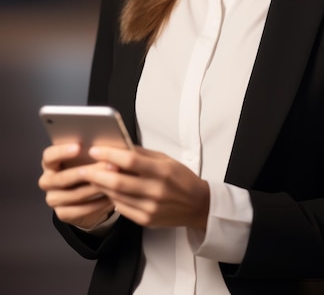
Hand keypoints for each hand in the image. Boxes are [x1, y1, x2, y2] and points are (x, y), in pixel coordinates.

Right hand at [39, 144, 114, 229]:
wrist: (86, 195)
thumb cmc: (87, 167)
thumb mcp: (86, 157)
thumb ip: (90, 150)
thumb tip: (105, 144)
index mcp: (49, 163)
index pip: (49, 156)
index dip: (62, 151)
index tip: (79, 147)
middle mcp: (47, 181)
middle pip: (63, 178)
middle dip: (88, 171)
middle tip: (108, 165)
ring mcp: (53, 199)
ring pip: (74, 194)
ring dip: (95, 188)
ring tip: (114, 181)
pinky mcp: (62, 214)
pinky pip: (80, 210)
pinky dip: (97, 203)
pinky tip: (110, 197)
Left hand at [80, 146, 209, 230]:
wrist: (197, 205)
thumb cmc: (181, 178)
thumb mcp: (166, 159)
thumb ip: (142, 154)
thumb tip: (119, 146)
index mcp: (162, 171)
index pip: (130, 160)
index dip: (110, 155)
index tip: (95, 150)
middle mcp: (156, 190)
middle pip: (118, 181)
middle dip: (97, 174)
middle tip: (83, 167)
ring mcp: (150, 208)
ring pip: (117, 196)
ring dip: (101, 186)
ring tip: (90, 177)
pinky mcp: (146, 220)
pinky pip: (122, 208)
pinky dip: (111, 198)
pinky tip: (106, 190)